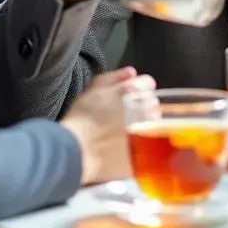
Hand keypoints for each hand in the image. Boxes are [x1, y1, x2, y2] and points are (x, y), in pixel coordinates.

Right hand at [60, 67, 154, 184]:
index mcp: (131, 91)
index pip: (147, 83)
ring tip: (125, 133)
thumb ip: (113, 78)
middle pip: (152, 103)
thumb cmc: (80, 119)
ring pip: (154, 124)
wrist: (74, 153)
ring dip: (145, 125)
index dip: (139, 89)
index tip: (131, 96)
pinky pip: (149, 148)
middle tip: (126, 115)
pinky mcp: (142, 154)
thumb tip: (131, 73)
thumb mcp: (92, 90)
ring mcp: (145, 132)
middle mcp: (143, 109)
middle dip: (143, 107)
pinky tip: (127, 149)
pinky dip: (141, 147)